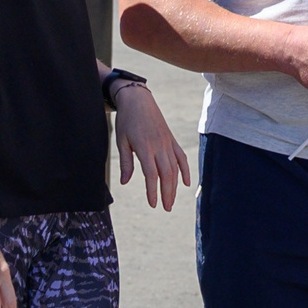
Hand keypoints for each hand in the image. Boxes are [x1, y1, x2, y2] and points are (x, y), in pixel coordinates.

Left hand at [111, 83, 191, 210]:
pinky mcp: (171, 140)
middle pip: (167, 174)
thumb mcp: (122, 141)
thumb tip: (125, 182)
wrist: (138, 100)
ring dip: (174, 186)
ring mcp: (167, 143)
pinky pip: (181, 157)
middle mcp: (159, 146)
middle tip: (166, 208)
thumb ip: (126, 163)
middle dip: (167, 193)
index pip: (152, 174)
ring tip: (171, 200)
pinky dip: (185, 170)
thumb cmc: (127, 120)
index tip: (153, 203)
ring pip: (175, 168)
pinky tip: (186, 183)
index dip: (153, 191)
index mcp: (145, 147)